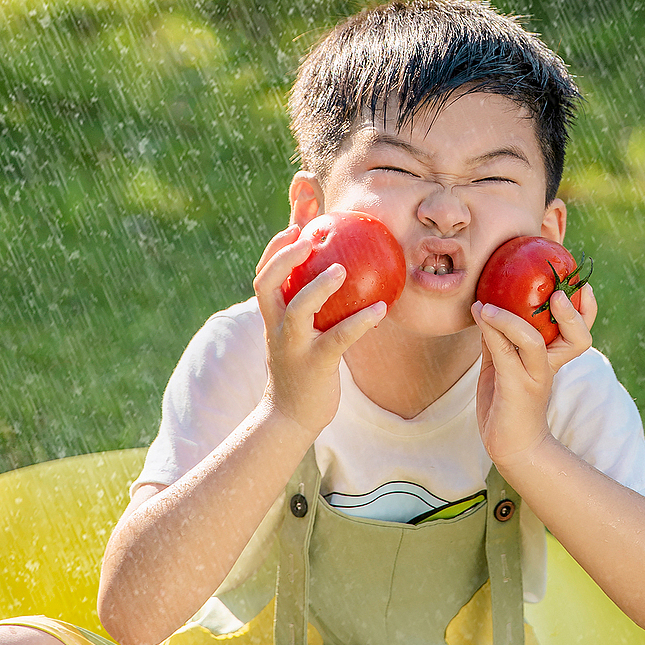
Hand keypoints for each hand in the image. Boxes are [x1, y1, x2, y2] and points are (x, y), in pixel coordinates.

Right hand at [254, 223, 387, 438]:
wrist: (290, 417)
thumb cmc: (302, 370)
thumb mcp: (298, 335)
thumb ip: (310, 307)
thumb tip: (337, 275)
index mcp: (271, 317)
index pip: (262, 276)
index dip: (274, 249)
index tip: (294, 227)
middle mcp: (276, 328)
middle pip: (266, 284)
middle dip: (283, 258)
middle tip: (309, 239)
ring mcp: (293, 347)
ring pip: (298, 309)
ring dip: (318, 286)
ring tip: (342, 269)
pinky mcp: (315, 364)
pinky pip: (339, 338)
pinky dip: (360, 321)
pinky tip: (382, 308)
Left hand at [471, 282, 597, 472]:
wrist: (511, 446)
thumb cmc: (508, 404)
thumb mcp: (502, 365)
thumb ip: (499, 339)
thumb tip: (485, 308)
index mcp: (554, 359)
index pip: (579, 333)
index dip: (586, 311)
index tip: (582, 287)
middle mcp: (550, 367)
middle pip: (577, 339)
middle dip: (572, 315)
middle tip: (558, 293)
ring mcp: (534, 378)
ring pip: (535, 343)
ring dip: (512, 319)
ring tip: (490, 304)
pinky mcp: (515, 388)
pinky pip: (505, 355)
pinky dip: (491, 331)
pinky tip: (479, 314)